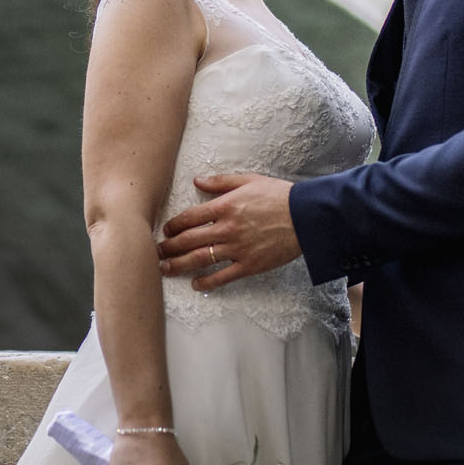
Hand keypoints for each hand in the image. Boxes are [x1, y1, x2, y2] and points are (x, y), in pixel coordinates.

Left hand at [156, 174, 300, 288]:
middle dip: (168, 247)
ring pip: (200, 259)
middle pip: (188, 240)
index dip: (173, 225)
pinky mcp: (249, 265)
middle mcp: (227, 229)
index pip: (189, 218)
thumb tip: (197, 180)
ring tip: (165, 269)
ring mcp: (237, 249)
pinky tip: (196, 284)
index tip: (166, 230)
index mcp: (225, 207)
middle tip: (156, 252)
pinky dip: (207, 282)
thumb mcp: (248, 180)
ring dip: (179, 265)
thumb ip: (220, 182)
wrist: (307, 217)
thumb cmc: (279, 196)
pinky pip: (223, 277)